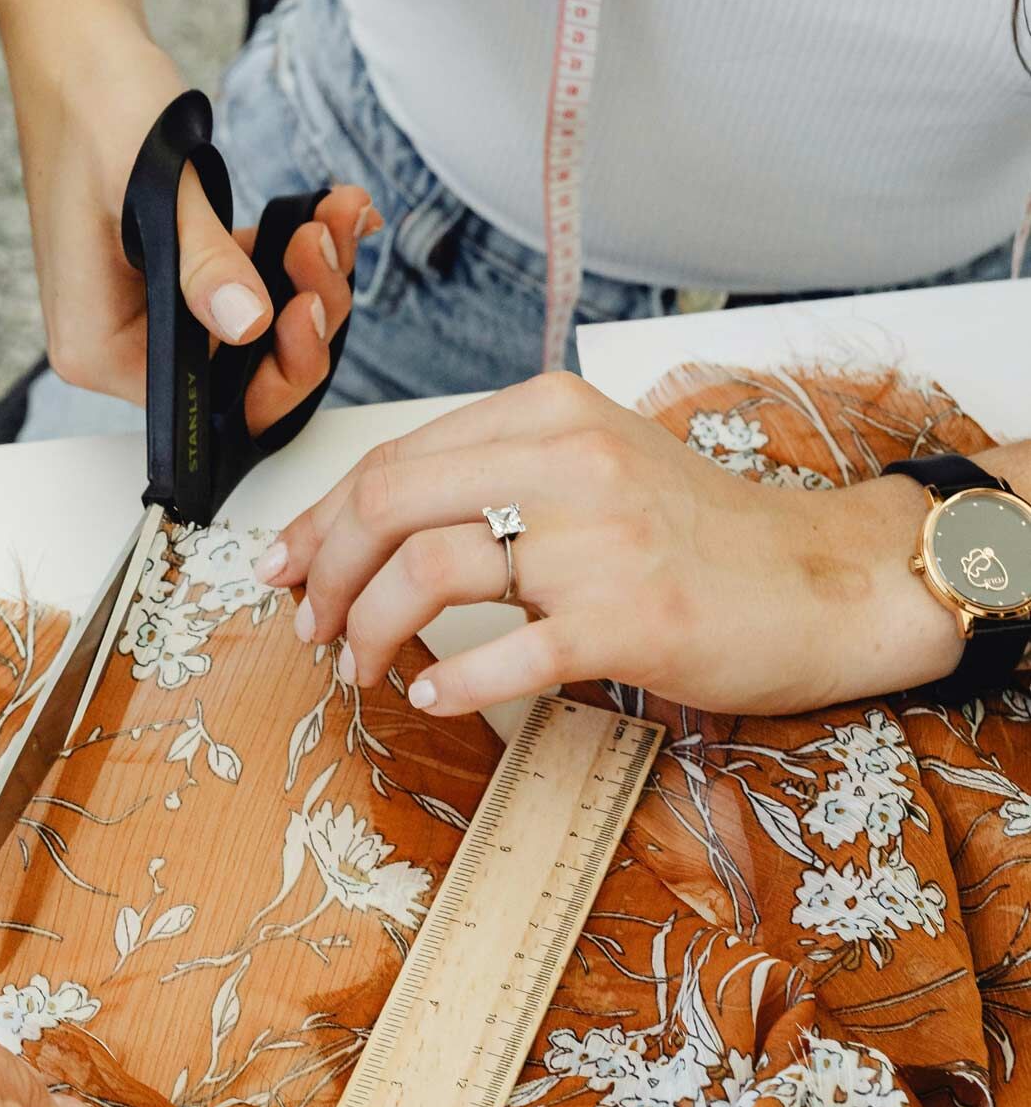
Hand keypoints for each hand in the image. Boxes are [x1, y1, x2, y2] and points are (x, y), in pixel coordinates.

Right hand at [0, 0, 379, 432]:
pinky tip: (317, 216)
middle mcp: (119, 344)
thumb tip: (246, 323)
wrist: (81, 58)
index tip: (310, 307)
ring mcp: (147, 316)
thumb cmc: (96, 108)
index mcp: (98, 346)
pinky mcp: (175, 285)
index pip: (203, 403)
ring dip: (306, 278)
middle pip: (238, 373)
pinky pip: (245, 295)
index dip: (272, 372)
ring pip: (252, 332)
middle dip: (301, 314)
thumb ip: (202, 261)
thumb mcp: (153, 185)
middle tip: (324, 244)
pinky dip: (287, 259)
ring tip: (328, 216)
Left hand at [257, 373, 966, 715]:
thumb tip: (366, 526)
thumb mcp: (592, 466)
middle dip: (322, 572)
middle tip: (308, 625)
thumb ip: (491, 477)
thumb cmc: (696, 534)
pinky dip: (449, 680)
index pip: (391, 458)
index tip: (283, 565)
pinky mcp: (630, 619)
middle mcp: (568, 461)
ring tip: (359, 666)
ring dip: (365, 629)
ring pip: (425, 570)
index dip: (318, 520)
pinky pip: (505, 654)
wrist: (825, 579)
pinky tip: (429, 694)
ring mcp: (599, 540)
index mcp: (549, 413)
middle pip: (388, 502)